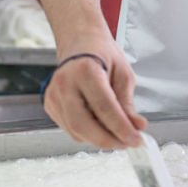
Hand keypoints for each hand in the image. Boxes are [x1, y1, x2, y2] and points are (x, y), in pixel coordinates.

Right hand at [43, 33, 146, 149]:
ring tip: (117, 133)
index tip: (137, 139)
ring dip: (99, 139)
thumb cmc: (102, 54)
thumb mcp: (123, 73)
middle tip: (127, 143)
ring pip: (76, 131)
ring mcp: (54, 95)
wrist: (79, 43)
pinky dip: (88, 133)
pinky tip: (100, 124)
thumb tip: (137, 127)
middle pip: (83, 125)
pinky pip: (70, 129)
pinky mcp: (50, 105)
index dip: (122, 128)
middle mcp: (65, 84)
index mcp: (85, 70)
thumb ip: (127, 103)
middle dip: (108, 140)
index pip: (104, 107)